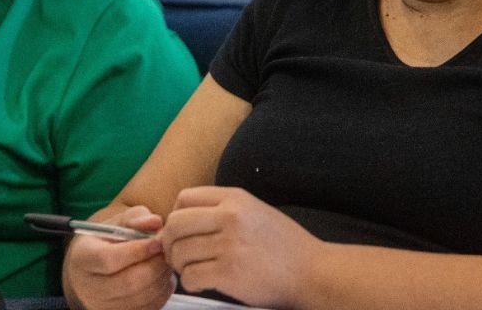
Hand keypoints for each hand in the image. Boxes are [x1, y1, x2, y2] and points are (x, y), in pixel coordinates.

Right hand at [64, 206, 174, 309]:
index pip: (109, 259)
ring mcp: (102, 306)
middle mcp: (88, 286)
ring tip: (165, 261)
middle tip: (167, 251)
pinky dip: (161, 291)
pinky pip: (148, 307)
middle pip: (128, 282)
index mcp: (83, 257)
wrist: (93, 270)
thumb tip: (155, 222)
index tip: (157, 241)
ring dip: (161, 277)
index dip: (137, 251)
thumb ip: (136, 218)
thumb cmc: (107, 242)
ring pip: (141, 297)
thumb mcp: (116, 223)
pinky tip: (161, 276)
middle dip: (155, 265)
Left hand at [163, 187, 319, 307]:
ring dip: (180, 265)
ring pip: (179, 252)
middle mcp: (230, 217)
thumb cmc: (284, 245)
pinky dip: (190, 282)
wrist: (311, 271)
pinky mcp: (229, 273)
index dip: (175, 216)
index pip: (184, 198)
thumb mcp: (256, 211)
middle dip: (169, 242)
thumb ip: (223, 209)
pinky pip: (190, 276)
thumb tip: (183, 218)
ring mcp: (229, 245)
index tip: (181, 231)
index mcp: (235, 198)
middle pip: (175, 224)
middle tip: (177, 254)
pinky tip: (202, 282)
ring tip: (193, 269)